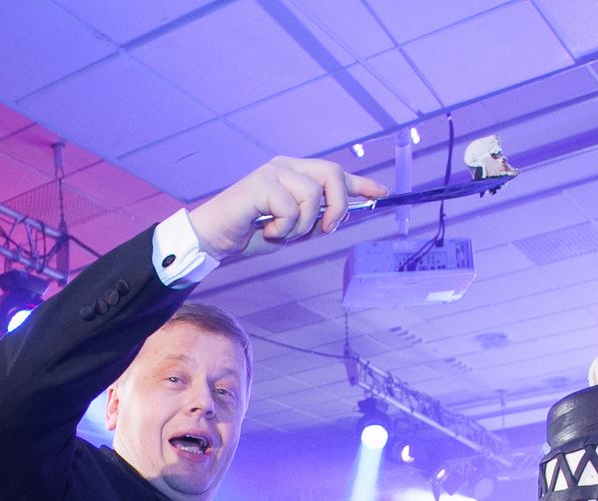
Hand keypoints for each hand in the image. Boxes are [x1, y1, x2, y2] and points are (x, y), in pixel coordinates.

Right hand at [186, 157, 389, 257]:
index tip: (382, 192)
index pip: (334, 173)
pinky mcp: (260, 183)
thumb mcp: (292, 229)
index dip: (360, 183)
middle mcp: (285, 166)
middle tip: (326, 229)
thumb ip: (315, 220)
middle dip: (336, 206)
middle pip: (331, 174)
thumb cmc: (250, 233)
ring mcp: (272, 172)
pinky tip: (266, 231)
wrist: (215, 238)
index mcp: (295, 172)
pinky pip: (290, 209)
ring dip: (302, 226)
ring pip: (311, 196)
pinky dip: (283, 229)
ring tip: (281, 233)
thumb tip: (341, 217)